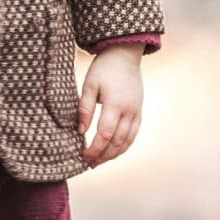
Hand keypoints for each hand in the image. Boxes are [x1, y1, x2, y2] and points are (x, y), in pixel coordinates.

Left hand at [77, 47, 143, 166]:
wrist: (125, 55)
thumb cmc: (103, 69)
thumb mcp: (89, 85)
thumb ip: (85, 108)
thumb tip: (80, 131)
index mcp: (115, 104)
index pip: (104, 135)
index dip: (94, 149)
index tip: (83, 157)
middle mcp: (129, 111)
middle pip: (117, 142)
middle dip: (103, 156)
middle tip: (90, 164)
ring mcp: (136, 112)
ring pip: (127, 141)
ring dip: (113, 154)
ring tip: (99, 161)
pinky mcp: (139, 111)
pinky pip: (133, 134)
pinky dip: (124, 146)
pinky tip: (113, 151)